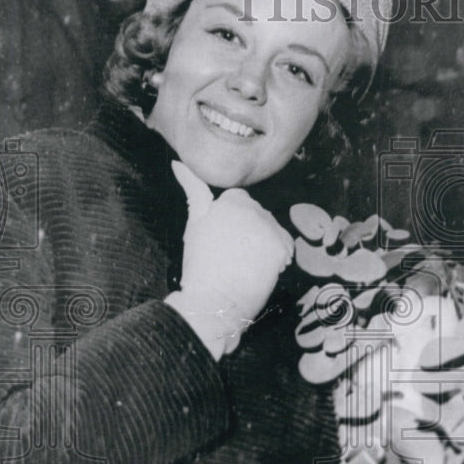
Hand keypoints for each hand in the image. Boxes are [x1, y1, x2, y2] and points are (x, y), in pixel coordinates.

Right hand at [165, 161, 293, 357]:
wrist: (213, 301)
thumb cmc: (200, 265)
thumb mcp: (194, 222)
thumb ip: (192, 189)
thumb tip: (177, 162)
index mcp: (232, 200)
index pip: (239, 201)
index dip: (230, 224)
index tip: (221, 242)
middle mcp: (254, 209)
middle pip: (257, 215)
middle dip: (248, 233)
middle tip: (230, 257)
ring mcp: (270, 229)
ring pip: (271, 231)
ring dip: (262, 245)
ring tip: (243, 265)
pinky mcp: (282, 248)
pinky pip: (286, 248)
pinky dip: (277, 260)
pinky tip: (259, 271)